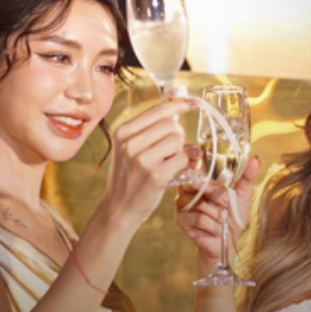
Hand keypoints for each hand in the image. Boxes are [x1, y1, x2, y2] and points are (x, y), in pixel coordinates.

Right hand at [99, 98, 194, 227]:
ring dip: (178, 151)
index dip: (178, 105)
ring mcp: (142, 160)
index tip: (192, 103)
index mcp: (123, 132)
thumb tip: (176, 111)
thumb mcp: (127, 149)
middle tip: (170, 150)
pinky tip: (171, 172)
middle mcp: (130, 144)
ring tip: (166, 162)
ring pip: (177, 140)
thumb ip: (147, 130)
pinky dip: (182, 165)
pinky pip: (182, 159)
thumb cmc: (128, 177)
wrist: (118, 208)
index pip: (158, 110)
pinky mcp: (155, 176)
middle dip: (177, 135)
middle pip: (171, 124)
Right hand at [174, 154, 260, 260]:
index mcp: (199, 179)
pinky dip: (213, 225)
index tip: (198, 153)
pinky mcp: (181, 220)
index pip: (191, 162)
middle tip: (226, 202)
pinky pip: (199, 218)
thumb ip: (246, 177)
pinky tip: (216, 229)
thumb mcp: (242, 195)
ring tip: (222, 219)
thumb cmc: (231, 217)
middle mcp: (186, 189)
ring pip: (200, 202)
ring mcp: (181, 204)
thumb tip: (254, 159)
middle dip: (215, 193)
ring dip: (217, 213)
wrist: (226, 243)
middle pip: (195, 182)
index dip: (192, 156)